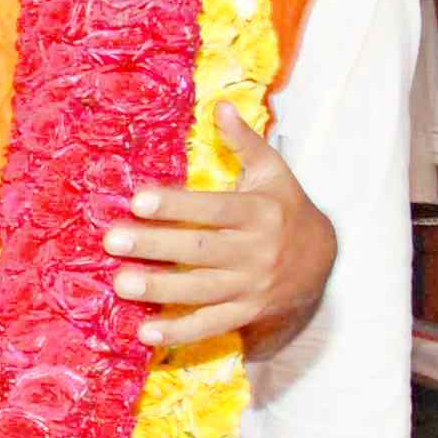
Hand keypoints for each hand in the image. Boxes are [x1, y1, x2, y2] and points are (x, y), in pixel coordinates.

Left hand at [105, 106, 333, 351]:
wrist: (325, 260)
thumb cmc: (286, 208)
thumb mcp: (273, 171)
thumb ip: (245, 141)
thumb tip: (221, 105)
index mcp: (260, 212)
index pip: (213, 209)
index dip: (176, 206)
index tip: (138, 200)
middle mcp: (257, 251)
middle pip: (201, 250)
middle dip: (155, 246)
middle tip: (113, 240)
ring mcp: (252, 287)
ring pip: (202, 290)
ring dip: (161, 289)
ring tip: (121, 283)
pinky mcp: (247, 314)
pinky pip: (211, 325)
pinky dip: (180, 332)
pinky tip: (147, 331)